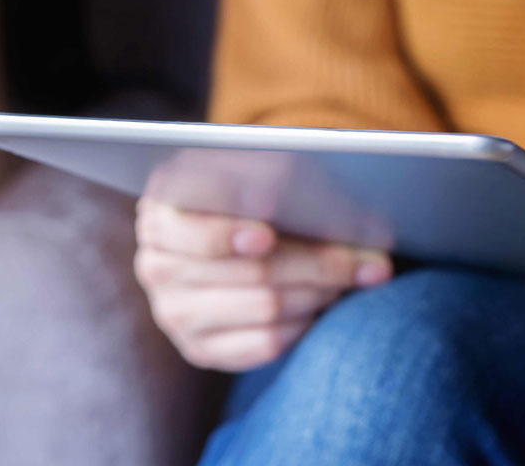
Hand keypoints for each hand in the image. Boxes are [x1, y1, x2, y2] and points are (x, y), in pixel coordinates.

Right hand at [134, 198, 392, 371]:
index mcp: (161, 215)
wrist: (227, 232)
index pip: (195, 234)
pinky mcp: (200, 349)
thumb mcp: (251, 174)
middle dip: (317, 264)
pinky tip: (324, 302)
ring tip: (353, 275)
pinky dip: (305, 323)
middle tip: (367, 260)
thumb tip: (328, 201)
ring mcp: (175, 314)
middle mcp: (157, 267)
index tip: (267, 235)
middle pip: (249, 274)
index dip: (230, 235)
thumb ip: (279, 181)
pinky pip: (266, 344)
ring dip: (320, 292)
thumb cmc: (246, 193)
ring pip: (266, 310)